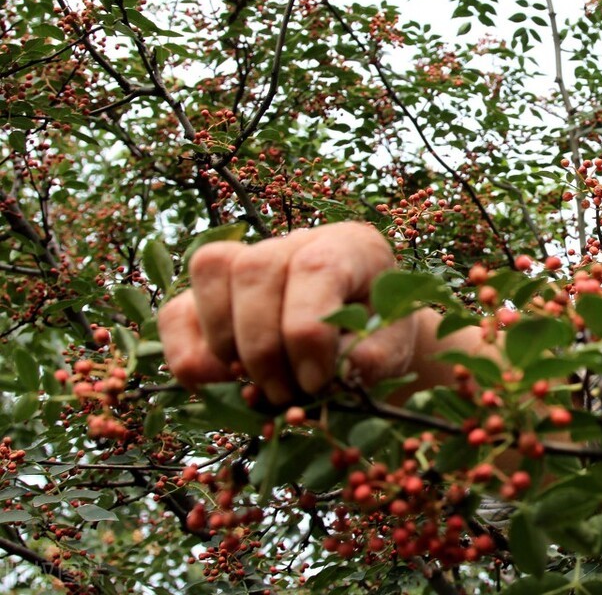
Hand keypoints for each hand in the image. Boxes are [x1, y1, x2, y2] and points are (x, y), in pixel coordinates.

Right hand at [159, 221, 412, 403]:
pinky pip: (177, 312)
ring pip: (211, 274)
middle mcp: (294, 242)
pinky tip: (225, 385)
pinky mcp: (212, 294)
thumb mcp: (390, 349)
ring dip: (226, 345)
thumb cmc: (378, 336)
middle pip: (255, 269)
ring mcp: (248, 259)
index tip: (317, 382)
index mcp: (350, 247)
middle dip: (264, 347)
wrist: (366, 335)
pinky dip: (190, 356)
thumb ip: (367, 360)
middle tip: (286, 393)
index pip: (315, 269)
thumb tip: (328, 376)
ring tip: (260, 388)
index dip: (308, 332)